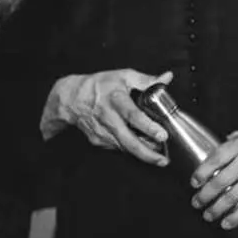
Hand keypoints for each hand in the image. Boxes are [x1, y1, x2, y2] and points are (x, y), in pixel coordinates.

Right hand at [57, 69, 171, 164]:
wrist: (71, 99)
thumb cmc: (98, 86)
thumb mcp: (124, 76)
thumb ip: (147, 80)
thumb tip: (166, 78)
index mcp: (116, 100)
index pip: (133, 115)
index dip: (148, 127)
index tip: (162, 135)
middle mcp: (108, 118)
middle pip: (129, 141)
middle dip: (148, 154)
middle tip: (163, 160)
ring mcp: (102, 132)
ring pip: (125, 148)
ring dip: (142, 154)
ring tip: (158, 157)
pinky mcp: (99, 141)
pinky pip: (119, 147)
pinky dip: (131, 149)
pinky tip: (141, 147)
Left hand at [191, 132, 237, 230]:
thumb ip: (231, 143)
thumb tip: (212, 154)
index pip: (215, 159)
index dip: (201, 172)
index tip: (194, 182)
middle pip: (220, 182)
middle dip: (205, 195)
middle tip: (197, 202)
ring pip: (232, 197)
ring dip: (216, 209)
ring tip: (208, 214)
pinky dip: (235, 217)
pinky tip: (226, 222)